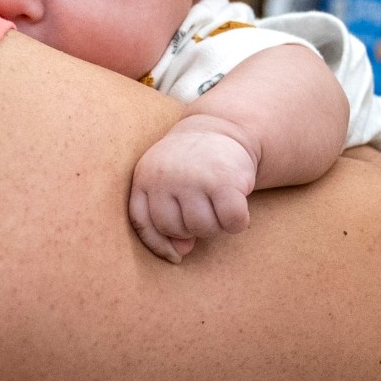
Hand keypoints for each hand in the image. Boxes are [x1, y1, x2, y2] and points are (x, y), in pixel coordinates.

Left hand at [129, 118, 259, 262]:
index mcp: (145, 177)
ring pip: (204, 228)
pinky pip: (231, 222)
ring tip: (218, 203)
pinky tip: (238, 206)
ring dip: (216, 225)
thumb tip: (180, 252)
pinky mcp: (224, 180)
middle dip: (192, 228)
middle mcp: (166, 176)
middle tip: (204, 207)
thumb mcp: (167, 185)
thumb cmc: (191, 167)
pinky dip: (238, 222)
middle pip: (176, 229)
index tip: (176, 251)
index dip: (158, 243)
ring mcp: (194, 178)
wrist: (222, 129)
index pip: (142, 223)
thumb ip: (166, 219)